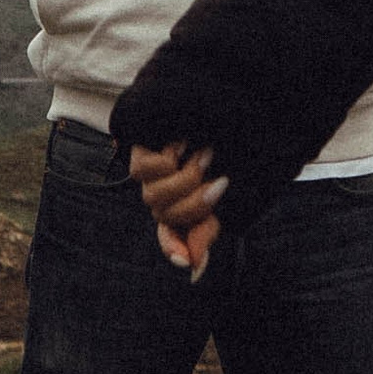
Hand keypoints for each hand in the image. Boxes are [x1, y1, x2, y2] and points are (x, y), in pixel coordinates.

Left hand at [124, 138, 227, 276]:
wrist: (227, 106)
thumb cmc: (232, 150)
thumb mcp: (228, 193)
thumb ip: (207, 228)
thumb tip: (194, 267)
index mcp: (188, 205)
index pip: (172, 236)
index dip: (175, 248)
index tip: (185, 262)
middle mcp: (167, 193)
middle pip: (166, 217)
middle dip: (195, 204)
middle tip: (221, 182)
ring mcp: (152, 175)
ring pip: (153, 198)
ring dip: (185, 179)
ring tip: (205, 155)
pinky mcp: (139, 153)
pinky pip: (142, 172)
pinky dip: (166, 161)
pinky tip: (181, 145)